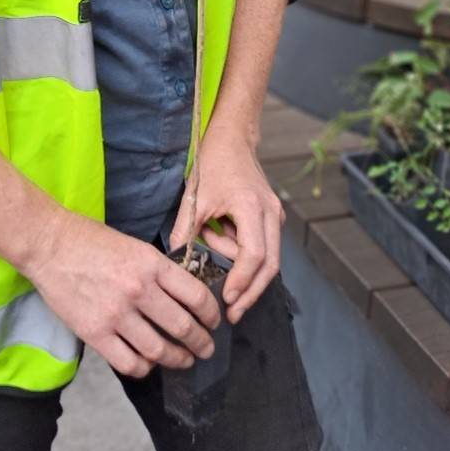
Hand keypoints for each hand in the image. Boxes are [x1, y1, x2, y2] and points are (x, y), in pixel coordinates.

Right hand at [23, 209, 221, 378]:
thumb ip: (156, 270)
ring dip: (178, 359)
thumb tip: (180, 295)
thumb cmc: (89, 239)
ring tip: (183, 360)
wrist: (49, 244)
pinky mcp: (96, 333)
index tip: (214, 321)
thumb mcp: (133, 245)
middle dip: (202, 343)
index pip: (196, 296)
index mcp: (151, 263)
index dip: (211, 314)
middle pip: (183, 327)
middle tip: (206, 348)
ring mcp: (117, 314)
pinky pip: (129, 363)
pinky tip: (148, 363)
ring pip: (159, 350)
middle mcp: (139, 290)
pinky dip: (144, 367)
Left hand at [169, 122, 284, 323]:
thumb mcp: (195, 197)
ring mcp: (275, 215)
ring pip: (268, 258)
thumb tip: (175, 261)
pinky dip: (244, 253)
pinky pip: (263, 246)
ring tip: (210, 238)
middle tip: (233, 312)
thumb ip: (185, 230)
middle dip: (251, 291)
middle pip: (270, 265)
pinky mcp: (271, 216)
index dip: (241, 281)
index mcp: (252, 208)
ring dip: (241, 265)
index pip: (254, 255)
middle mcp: (270, 214)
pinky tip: (220, 235)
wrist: (232, 137)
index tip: (227, 299)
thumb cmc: (213, 162)